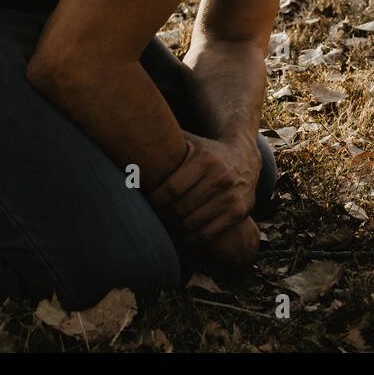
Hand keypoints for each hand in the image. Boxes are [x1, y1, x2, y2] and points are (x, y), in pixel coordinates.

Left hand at [146, 131, 261, 255]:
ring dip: (173, 229)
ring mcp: (233, 197)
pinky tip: (180, 233)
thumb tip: (128, 137)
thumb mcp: (190, 143)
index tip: (145, 201)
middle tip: (151, 217)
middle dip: (161, 216)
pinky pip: (207, 234)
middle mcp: (222, 178)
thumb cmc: (206, 151)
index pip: (171, 189)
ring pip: (191, 225)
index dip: (154, 200)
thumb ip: (164, 143)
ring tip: (163, 226)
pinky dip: (189, 238)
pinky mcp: (240, 212)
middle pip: (180, 209)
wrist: (245, 156)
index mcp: (207, 160)